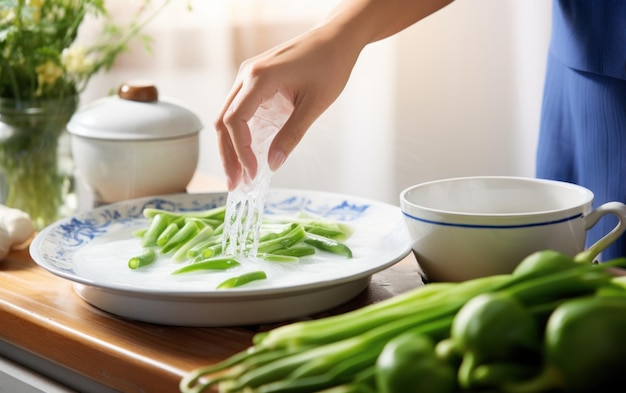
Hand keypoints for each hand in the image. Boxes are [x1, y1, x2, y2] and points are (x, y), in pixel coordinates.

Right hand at [214, 25, 360, 189]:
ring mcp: (248, 76)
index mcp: (259, 78)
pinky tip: (247, 154)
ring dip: (231, 147)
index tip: (252, 174)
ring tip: (239, 174)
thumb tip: (272, 164)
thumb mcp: (314, 105)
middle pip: (224, 121)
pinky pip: (239, 109)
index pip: (235, 121)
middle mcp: (247, 74)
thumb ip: (291, 135)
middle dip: (228, 155)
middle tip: (235, 183)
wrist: (336, 38)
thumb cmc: (330, 65)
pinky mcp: (254, 80)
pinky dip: (240, 133)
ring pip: (227, 116)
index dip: (240, 152)